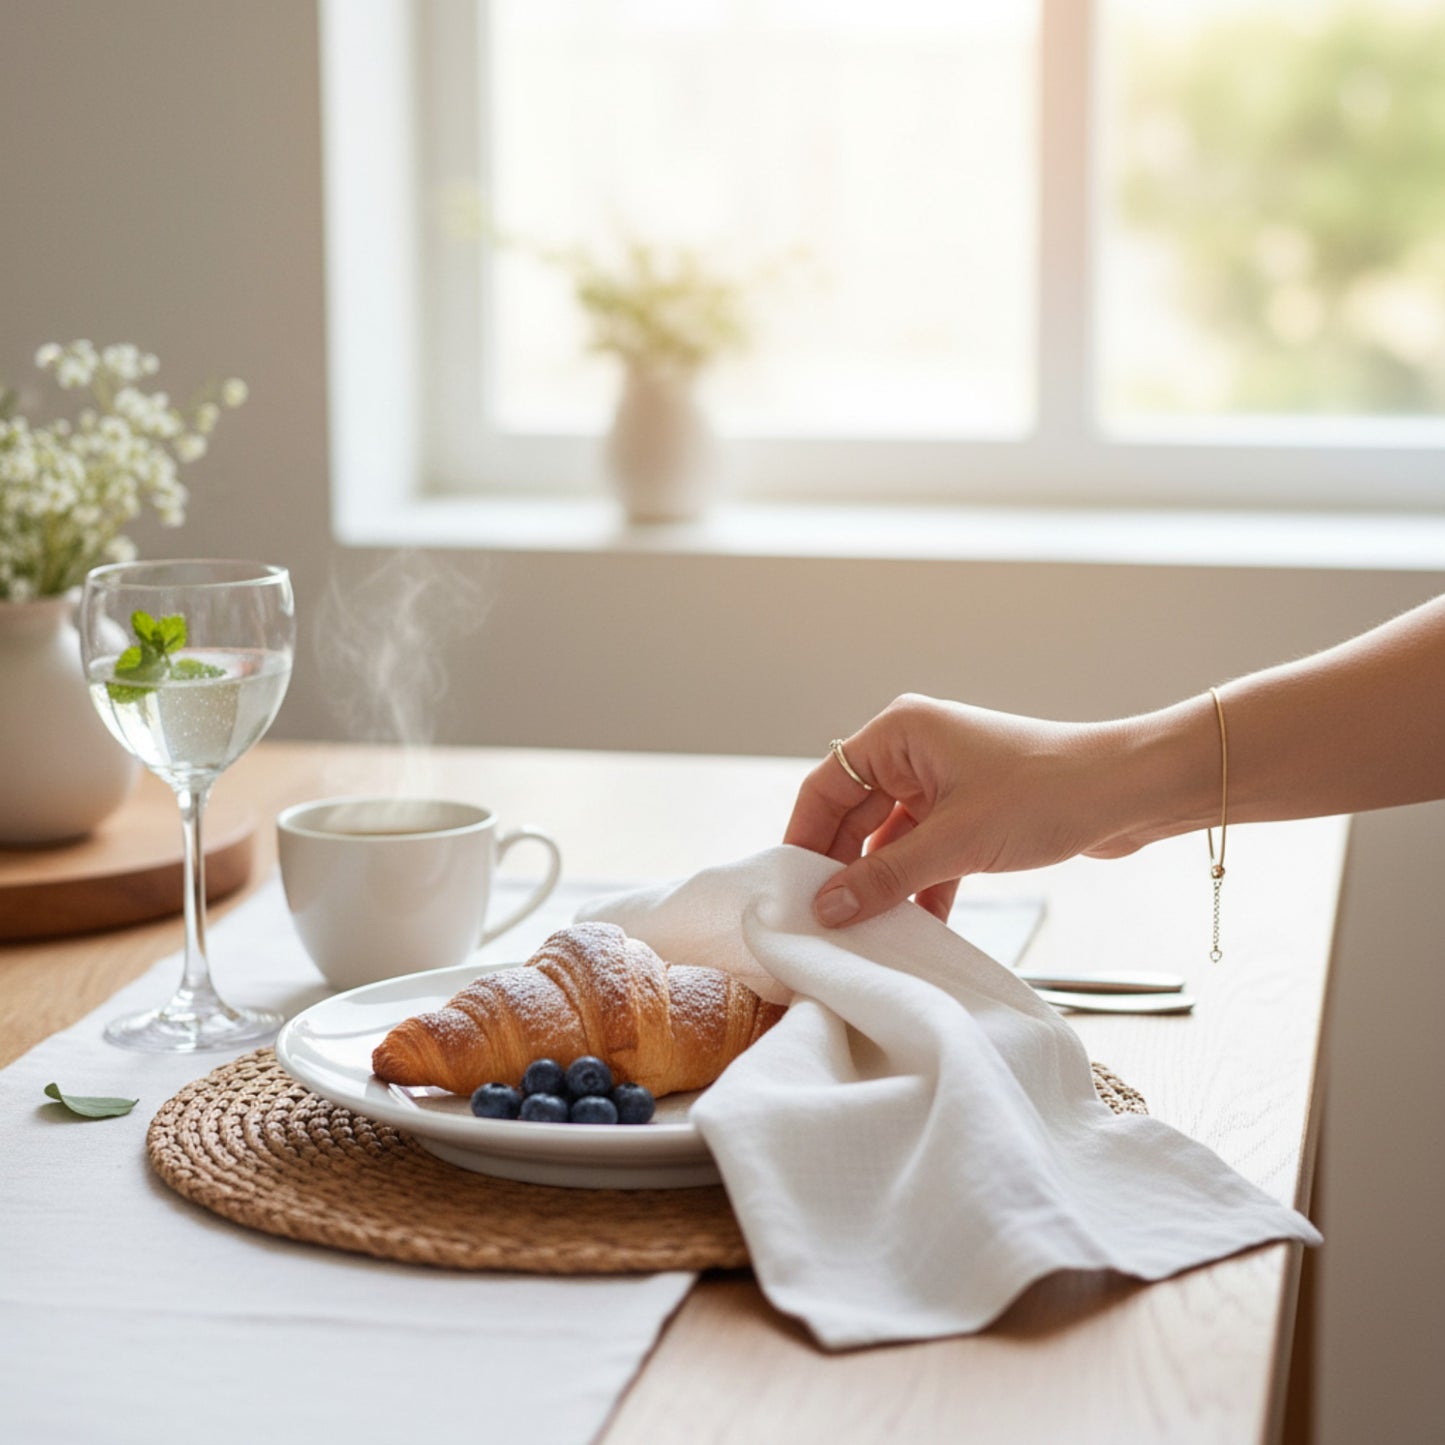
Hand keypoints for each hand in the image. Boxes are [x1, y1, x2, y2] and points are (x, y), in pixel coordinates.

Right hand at [784, 694, 1182, 928]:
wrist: (1132, 793)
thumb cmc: (1048, 793)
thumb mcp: (956, 842)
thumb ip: (885, 877)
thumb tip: (826, 909)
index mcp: (900, 732)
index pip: (826, 786)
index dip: (804, 838)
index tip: (788, 889)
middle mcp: (915, 750)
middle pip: (854, 815)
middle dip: (841, 868)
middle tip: (821, 921)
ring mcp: (944, 781)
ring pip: (890, 839)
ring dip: (881, 884)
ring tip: (862, 934)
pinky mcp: (970, 812)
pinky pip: (925, 852)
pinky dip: (919, 887)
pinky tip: (915, 929)